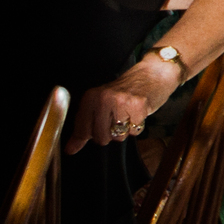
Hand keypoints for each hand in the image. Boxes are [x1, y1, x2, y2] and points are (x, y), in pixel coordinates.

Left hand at [65, 52, 182, 154]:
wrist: (152, 74)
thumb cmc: (125, 92)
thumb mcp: (100, 105)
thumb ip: (84, 128)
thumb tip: (70, 150)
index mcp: (90, 97)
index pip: (82, 130)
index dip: (89, 135)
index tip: (96, 131)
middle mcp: (103, 98)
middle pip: (100, 137)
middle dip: (110, 134)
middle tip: (117, 119)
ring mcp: (121, 101)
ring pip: (118, 136)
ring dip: (125, 131)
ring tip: (129, 115)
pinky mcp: (138, 106)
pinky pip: (135, 132)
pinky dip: (138, 126)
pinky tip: (138, 113)